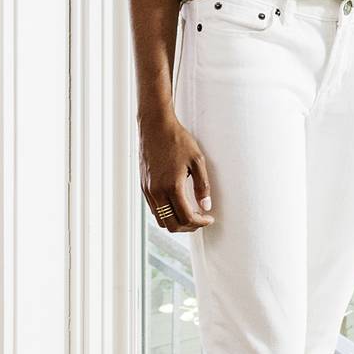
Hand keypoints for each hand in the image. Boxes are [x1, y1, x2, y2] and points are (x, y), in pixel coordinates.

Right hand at [140, 112, 215, 232]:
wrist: (155, 126)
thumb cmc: (177, 140)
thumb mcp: (197, 160)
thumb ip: (202, 186)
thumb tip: (206, 206)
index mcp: (171, 187)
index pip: (186, 217)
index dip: (200, 222)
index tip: (209, 218)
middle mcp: (156, 192)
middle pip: (171, 225)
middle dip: (188, 227)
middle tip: (201, 220)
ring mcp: (148, 190)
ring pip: (161, 219)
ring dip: (176, 222)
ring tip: (191, 214)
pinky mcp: (143, 186)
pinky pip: (154, 209)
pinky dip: (166, 213)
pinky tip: (178, 205)